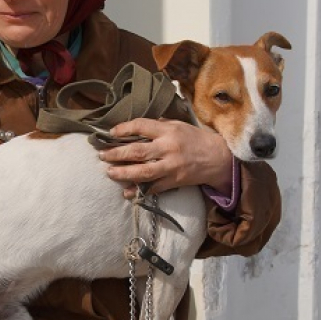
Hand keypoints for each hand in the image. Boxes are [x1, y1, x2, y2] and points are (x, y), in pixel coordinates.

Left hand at [98, 118, 232, 196]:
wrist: (218, 158)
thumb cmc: (196, 139)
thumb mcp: (179, 125)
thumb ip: (158, 126)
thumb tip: (136, 128)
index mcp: (169, 131)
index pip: (141, 126)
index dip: (123, 129)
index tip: (111, 133)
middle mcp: (168, 148)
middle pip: (137, 152)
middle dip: (116, 154)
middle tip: (102, 155)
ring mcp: (171, 167)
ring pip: (142, 172)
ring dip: (123, 173)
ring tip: (109, 173)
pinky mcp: (174, 181)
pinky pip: (153, 188)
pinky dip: (139, 191)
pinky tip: (127, 193)